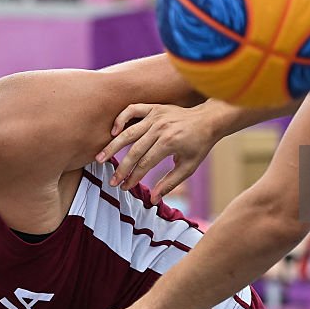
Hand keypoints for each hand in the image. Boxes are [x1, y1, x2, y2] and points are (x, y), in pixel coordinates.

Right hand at [95, 103, 217, 201]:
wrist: (209, 119)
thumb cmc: (199, 145)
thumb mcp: (188, 167)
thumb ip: (170, 183)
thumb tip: (153, 200)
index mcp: (170, 142)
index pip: (145, 163)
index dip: (133, 177)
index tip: (124, 188)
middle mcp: (160, 128)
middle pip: (134, 150)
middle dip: (121, 168)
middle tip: (111, 181)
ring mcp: (156, 116)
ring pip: (128, 132)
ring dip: (113, 146)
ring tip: (99, 158)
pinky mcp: (154, 108)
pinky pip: (132, 110)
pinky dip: (120, 118)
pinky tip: (113, 131)